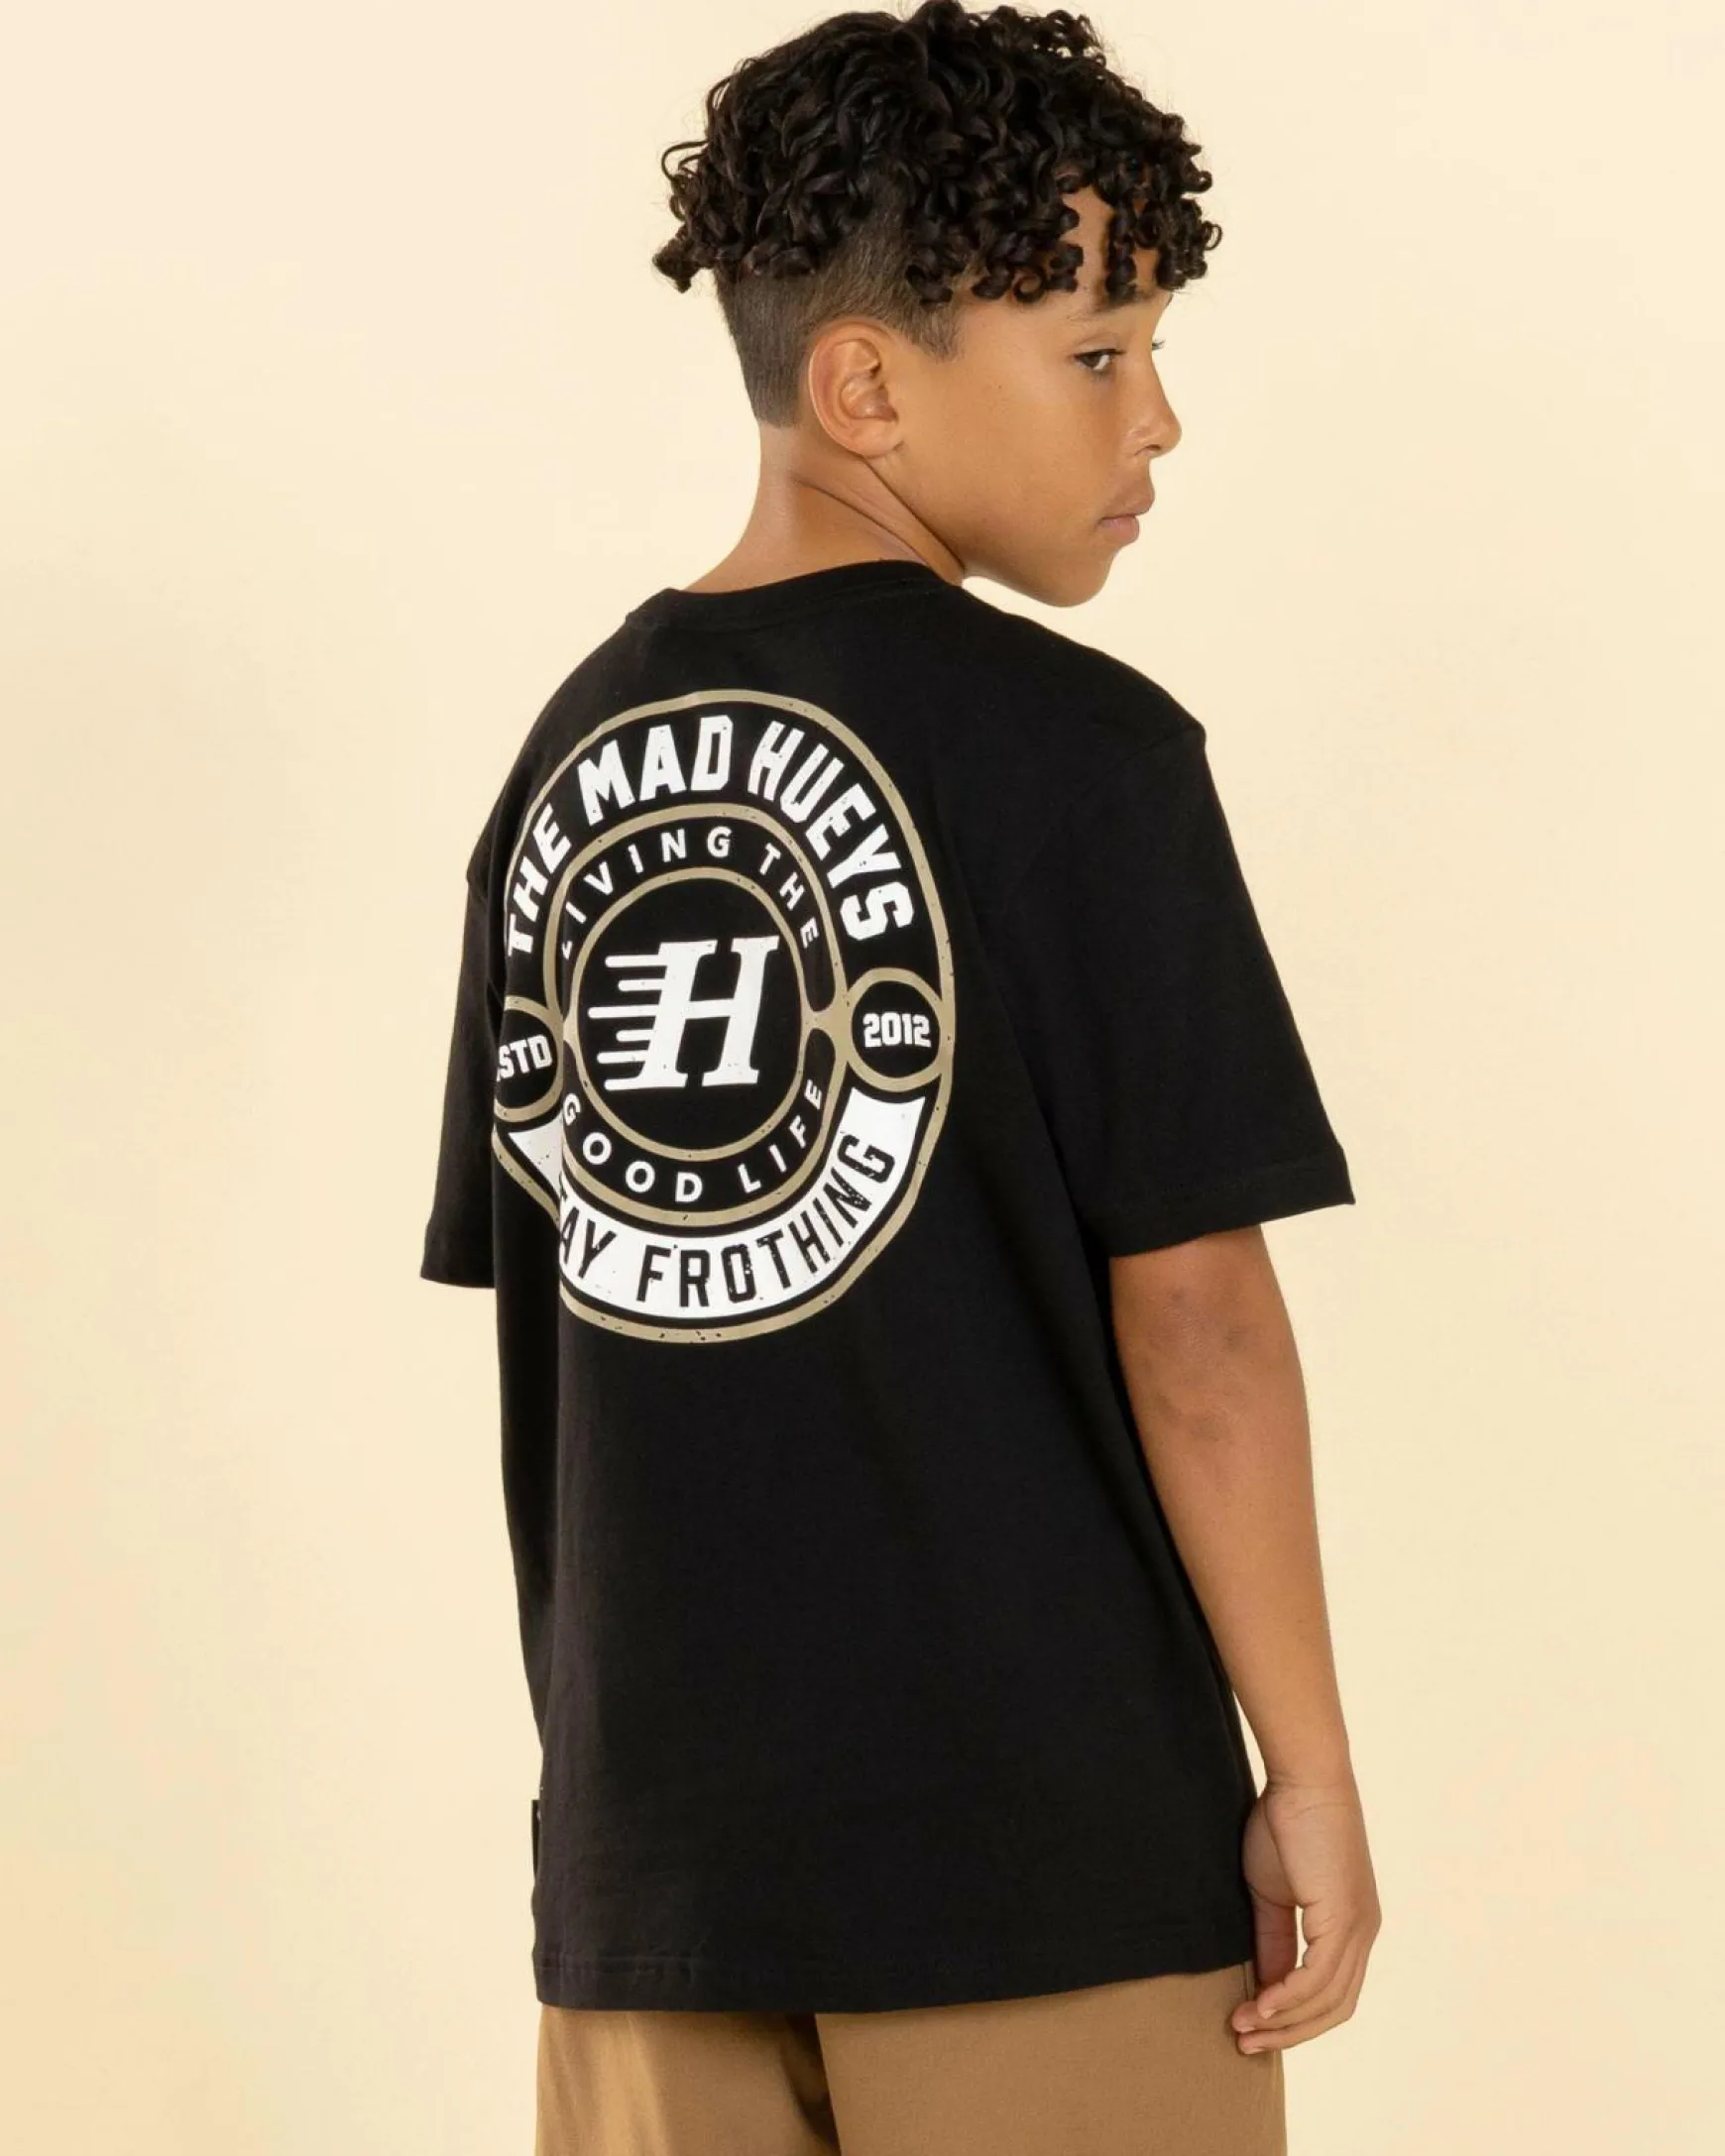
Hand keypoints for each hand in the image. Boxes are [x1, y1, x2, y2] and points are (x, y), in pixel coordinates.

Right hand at [1230, 1772, 1380, 2053]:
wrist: (1303, 1780)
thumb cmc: (1284, 1824)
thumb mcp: (1273, 1894)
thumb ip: (1273, 1940)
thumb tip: (1265, 1987)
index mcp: (1351, 1927)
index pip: (1330, 1993)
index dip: (1293, 2017)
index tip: (1251, 2026)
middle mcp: (1363, 1934)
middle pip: (1334, 2009)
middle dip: (1289, 2031)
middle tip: (1245, 2041)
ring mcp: (1359, 1928)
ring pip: (1327, 2000)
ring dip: (1283, 2020)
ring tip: (1242, 2026)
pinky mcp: (1345, 1918)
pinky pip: (1318, 1976)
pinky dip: (1288, 1997)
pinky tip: (1259, 2004)